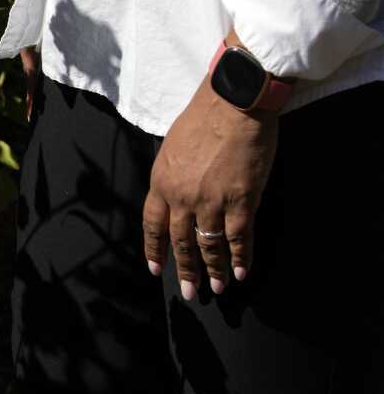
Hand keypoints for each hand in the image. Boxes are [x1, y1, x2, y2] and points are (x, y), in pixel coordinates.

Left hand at [142, 70, 279, 299]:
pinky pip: (238, 239)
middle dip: (184, 270)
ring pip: (209, 246)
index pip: (152, 225)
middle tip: (188, 292)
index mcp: (161, 181)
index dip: (155, 250)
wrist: (233, 102)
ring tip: (217, 289)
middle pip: (180, 242)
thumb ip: (171, 173)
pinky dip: (240, 259)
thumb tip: (174, 190)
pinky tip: (241, 273)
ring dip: (213, 271)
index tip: (156, 270)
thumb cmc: (204, 117)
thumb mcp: (172, 147)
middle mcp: (181, 197)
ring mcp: (211, 201)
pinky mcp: (241, 201)